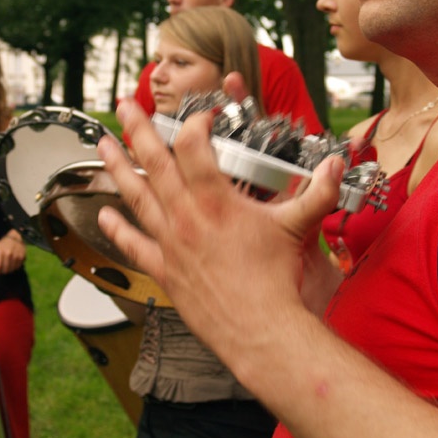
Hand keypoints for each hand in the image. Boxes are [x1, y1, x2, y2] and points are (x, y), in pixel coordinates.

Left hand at [0, 232, 25, 274]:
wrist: (16, 238)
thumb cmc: (4, 244)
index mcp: (0, 251)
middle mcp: (8, 254)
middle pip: (4, 270)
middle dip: (2, 271)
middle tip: (2, 268)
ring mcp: (16, 256)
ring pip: (11, 270)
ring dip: (8, 270)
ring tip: (7, 265)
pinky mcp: (22, 257)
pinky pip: (17, 267)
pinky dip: (14, 267)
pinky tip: (13, 263)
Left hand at [97, 99, 343, 367]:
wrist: (261, 329)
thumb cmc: (275, 281)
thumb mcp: (297, 227)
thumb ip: (318, 192)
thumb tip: (335, 166)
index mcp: (216, 200)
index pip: (193, 145)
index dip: (196, 123)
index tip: (202, 117)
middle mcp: (187, 216)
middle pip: (154, 161)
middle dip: (138, 129)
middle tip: (125, 107)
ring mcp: (171, 242)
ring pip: (135, 196)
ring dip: (117, 167)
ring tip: (103, 145)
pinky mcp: (165, 269)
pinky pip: (134, 244)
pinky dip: (117, 229)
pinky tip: (103, 215)